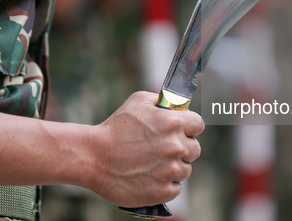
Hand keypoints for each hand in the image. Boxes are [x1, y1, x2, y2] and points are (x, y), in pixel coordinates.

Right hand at [89, 91, 203, 206]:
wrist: (93, 157)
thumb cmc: (115, 127)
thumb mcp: (138, 101)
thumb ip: (162, 101)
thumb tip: (178, 104)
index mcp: (173, 123)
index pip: (198, 125)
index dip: (190, 127)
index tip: (182, 130)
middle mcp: (175, 146)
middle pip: (195, 149)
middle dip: (183, 147)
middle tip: (165, 148)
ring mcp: (169, 170)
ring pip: (186, 170)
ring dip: (174, 167)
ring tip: (153, 163)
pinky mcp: (162, 191)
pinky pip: (175, 187)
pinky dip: (166, 184)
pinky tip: (151, 177)